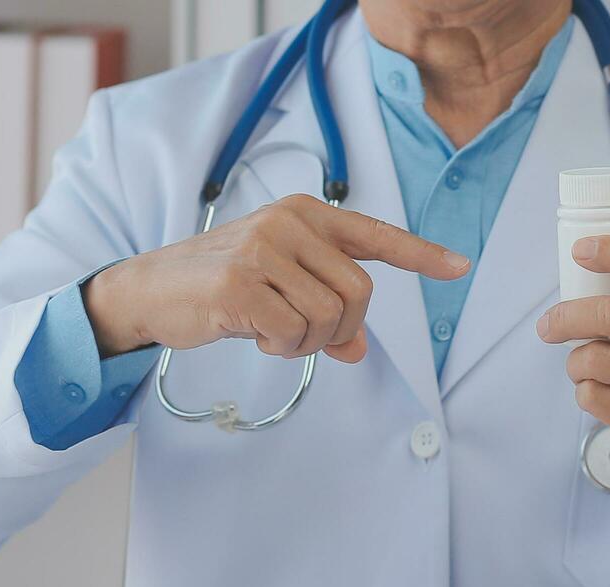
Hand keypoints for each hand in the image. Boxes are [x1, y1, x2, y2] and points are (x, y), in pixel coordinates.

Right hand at [84, 195, 469, 363]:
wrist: (150, 289)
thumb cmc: (221, 286)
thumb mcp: (279, 288)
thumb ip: (324, 308)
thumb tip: (358, 349)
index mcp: (303, 214)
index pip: (374, 234)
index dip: (420, 254)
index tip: (459, 266)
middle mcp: (288, 223)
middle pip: (359, 293)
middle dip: (341, 330)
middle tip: (304, 337)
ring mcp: (263, 250)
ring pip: (330, 317)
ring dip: (307, 344)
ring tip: (272, 333)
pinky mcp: (240, 283)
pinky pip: (294, 333)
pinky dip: (282, 348)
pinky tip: (256, 336)